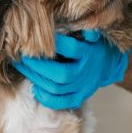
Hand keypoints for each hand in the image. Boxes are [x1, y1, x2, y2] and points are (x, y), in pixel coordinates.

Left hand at [14, 30, 129, 109]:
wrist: (108, 64)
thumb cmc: (92, 44)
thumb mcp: (93, 33)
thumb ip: (88, 29)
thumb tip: (86, 30)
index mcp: (89, 53)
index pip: (72, 49)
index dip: (55, 43)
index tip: (39, 37)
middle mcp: (85, 71)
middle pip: (61, 73)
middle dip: (39, 65)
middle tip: (24, 56)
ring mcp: (82, 87)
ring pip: (56, 88)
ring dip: (36, 78)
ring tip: (23, 67)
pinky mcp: (79, 97)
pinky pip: (60, 102)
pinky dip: (45, 97)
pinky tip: (35, 87)